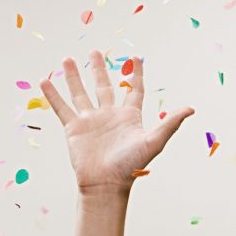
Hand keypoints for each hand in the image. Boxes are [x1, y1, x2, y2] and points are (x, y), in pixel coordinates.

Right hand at [40, 51, 193, 195]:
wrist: (106, 184)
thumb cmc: (131, 166)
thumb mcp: (153, 141)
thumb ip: (170, 123)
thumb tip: (191, 108)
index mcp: (128, 116)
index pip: (133, 90)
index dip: (136, 74)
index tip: (137, 58)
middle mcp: (108, 115)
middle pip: (103, 86)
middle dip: (98, 69)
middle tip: (94, 52)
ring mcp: (89, 120)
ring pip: (80, 93)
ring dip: (73, 76)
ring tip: (67, 59)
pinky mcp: (73, 128)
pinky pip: (61, 107)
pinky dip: (53, 95)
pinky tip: (44, 81)